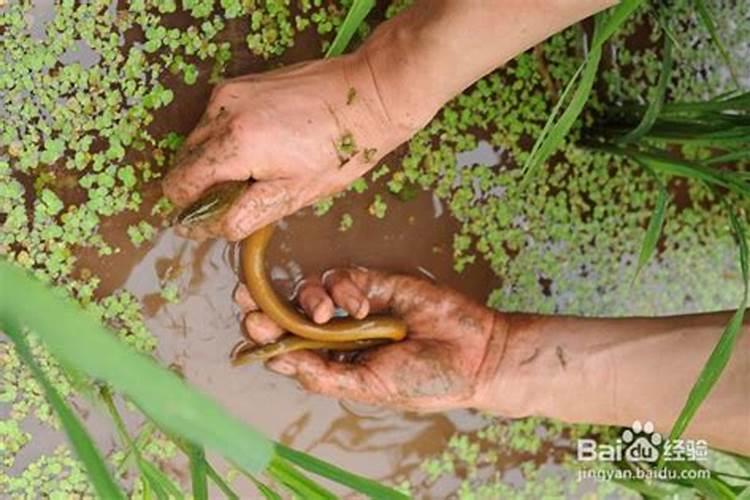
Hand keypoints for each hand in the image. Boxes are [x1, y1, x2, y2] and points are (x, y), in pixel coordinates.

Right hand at [163, 52, 421, 240]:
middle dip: (203, 186)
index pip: (180, 184)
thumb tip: (207, 228)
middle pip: (183, 162)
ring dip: (213, 162)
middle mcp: (221, 112)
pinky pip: (213, 120)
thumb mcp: (294, 194)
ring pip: (196, 140)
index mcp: (234, 145)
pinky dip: (224, 140)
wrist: (368, 95)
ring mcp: (228, 93)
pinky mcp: (239, 83)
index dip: (190, 209)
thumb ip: (243, 214)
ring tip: (256, 171)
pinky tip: (260, 147)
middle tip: (243, 195)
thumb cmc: (340, 150)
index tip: (212, 218)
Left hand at [233, 268, 508, 411]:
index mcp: (334, 363)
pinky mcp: (374, 282)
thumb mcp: (370, 388)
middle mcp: (339, 334)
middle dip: (265, 305)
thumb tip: (279, 361)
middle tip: (245, 299)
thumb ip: (326, 375)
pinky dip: (345, 288)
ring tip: (325, 314)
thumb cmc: (424, 380)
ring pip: (310, 291)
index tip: (250, 327)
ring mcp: (355, 306)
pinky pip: (342, 277)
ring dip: (308, 299)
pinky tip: (362, 304)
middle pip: (289, 314)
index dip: (265, 336)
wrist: (473, 354)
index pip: (288, 347)